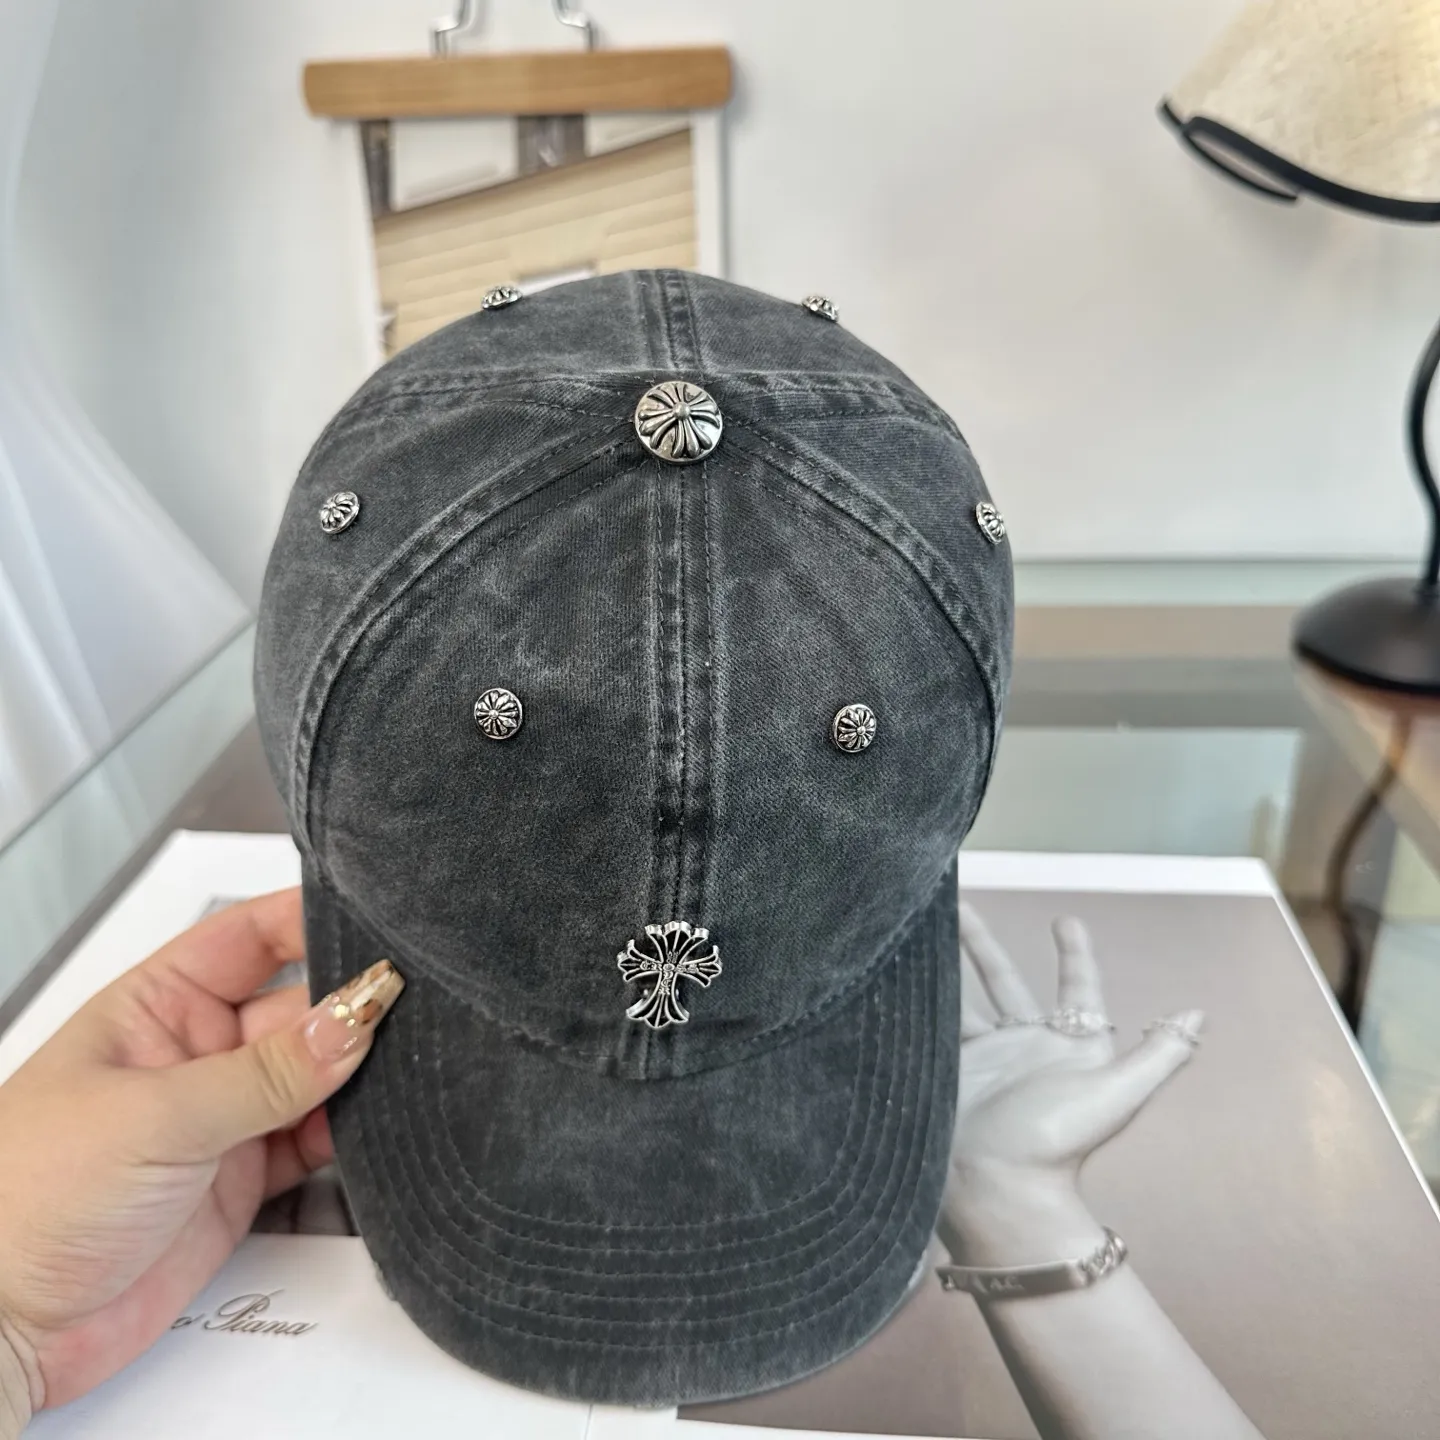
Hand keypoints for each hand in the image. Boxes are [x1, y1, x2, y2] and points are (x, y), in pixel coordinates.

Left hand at [0, 890, 402, 1431]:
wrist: (2, 1329)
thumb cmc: (25, 1199)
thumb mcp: (156, 1117)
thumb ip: (266, 1073)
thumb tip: (354, 1020)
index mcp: (157, 1005)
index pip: (252, 936)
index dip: (315, 923)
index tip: (381, 932)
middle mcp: (196, 1054)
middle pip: (299, 1007)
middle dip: (353, 1008)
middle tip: (409, 1014)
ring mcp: (222, 1119)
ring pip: (316, 1077)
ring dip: (359, 1076)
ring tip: (405, 1072)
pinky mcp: (242, 1182)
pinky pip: (316, 1144)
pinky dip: (352, 1139)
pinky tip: (375, 1132)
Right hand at [938, 904, 1201, 1266]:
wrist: (998, 1187)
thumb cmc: (1061, 1142)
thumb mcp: (1117, 1094)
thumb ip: (1159, 1053)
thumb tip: (1199, 1013)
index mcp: (1071, 1048)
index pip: (1076, 989)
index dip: (1075, 956)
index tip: (1066, 920)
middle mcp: (1026, 1047)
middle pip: (1005, 982)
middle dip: (983, 945)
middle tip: (962, 907)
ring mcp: (985, 1057)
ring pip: (960, 997)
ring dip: (944, 963)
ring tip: (920, 927)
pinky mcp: (949, 1067)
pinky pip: (933, 1021)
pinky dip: (919, 995)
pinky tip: (900, 967)